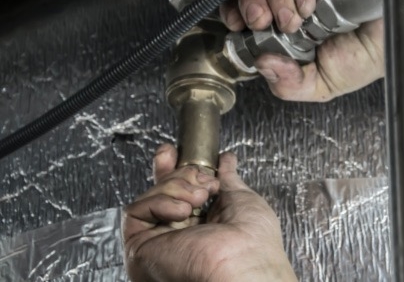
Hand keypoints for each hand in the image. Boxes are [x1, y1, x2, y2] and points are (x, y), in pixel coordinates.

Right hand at [122, 144, 296, 281]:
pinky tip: (182, 210)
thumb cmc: (253, 243)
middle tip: (201, 180)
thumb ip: (228, 179)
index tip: (174, 152)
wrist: (244, 265)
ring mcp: (158, 242)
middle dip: (179, 173)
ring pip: (151, 196)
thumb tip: (226, 160)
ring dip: (177, 187)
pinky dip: (160, 201)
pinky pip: (136, 210)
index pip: (178, 193)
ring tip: (199, 199)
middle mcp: (178, 236)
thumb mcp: (242, 199)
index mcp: (203, 227)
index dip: (173, 169)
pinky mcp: (140, 248)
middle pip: (161, 190)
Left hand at [221, 0, 384, 101]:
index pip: (249, 10)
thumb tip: (263, 64)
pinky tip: (309, 3)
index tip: (236, 22)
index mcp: (285, 29)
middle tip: (261, 20)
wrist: (399, 44)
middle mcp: (293, 2)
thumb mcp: (321, 85)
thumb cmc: (365, 61)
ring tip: (293, 19)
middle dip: (250, 1)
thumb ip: (290, 84)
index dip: (237, 10)